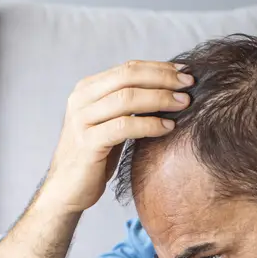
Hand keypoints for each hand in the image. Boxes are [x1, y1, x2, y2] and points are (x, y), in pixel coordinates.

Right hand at [36, 61, 193, 214]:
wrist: (66, 190)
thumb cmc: (94, 156)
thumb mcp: (108, 122)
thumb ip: (127, 104)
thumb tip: (168, 87)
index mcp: (86, 90)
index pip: (128, 68)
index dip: (159, 67)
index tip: (185, 73)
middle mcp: (80, 100)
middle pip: (128, 77)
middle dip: (163, 79)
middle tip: (189, 85)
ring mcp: (81, 121)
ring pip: (127, 98)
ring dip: (160, 99)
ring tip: (183, 104)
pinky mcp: (87, 143)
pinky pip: (124, 127)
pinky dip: (150, 124)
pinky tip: (168, 127)